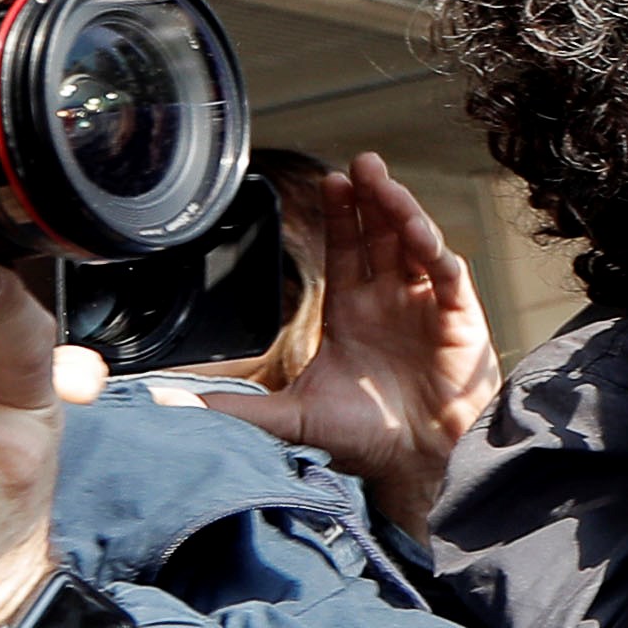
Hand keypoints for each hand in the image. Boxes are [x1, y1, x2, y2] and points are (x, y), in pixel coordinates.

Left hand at [194, 156, 499, 539]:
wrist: (416, 462)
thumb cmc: (365, 438)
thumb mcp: (289, 416)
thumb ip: (235, 405)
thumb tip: (169, 402)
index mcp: (354, 311)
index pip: (346, 249)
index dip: (341, 214)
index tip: (331, 182)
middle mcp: (390, 299)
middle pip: (381, 233)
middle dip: (371, 197)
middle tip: (359, 165)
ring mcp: (425, 305)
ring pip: (415, 243)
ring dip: (401, 211)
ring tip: (382, 184)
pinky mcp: (458, 318)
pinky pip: (447, 273)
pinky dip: (434, 249)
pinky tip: (416, 232)